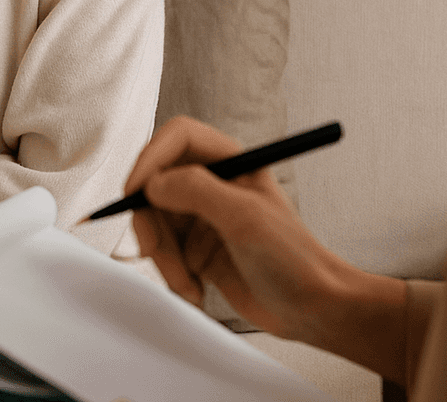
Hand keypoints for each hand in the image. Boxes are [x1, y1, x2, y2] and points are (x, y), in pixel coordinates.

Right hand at [127, 117, 406, 380]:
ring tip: (189, 285)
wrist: (312, 308)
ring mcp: (204, 217)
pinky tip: (196, 290)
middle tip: (153, 251)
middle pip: (156, 184)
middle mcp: (215, 184)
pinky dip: (172, 274)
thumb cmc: (293, 258)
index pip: (178, 138)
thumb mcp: (245, 218)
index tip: (134, 191)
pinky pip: (165, 254)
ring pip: (156, 224)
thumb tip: (152, 182)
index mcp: (232, 162)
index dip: (151, 159)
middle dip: (152, 222)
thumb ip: (197, 190)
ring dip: (164, 257)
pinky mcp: (199, 249)